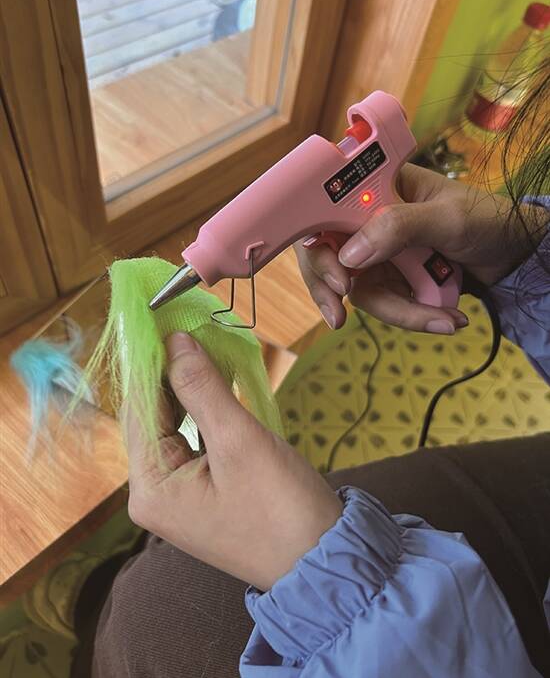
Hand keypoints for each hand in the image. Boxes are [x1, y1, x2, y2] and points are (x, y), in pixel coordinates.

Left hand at [126, 332, 342, 591]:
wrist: (325, 561)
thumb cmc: (282, 508)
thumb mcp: (239, 442)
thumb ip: (201, 388)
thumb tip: (175, 342)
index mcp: (150, 489)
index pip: (138, 407)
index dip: (149, 359)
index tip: (159, 316)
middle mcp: (154, 493)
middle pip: (154, 415)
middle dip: (171, 370)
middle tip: (187, 324)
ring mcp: (179, 494)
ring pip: (174, 424)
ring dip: (189, 386)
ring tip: (202, 343)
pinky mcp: (203, 490)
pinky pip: (194, 439)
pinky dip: (204, 409)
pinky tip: (215, 379)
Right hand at [294, 163, 546, 333]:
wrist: (518, 254)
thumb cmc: (488, 219)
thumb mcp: (447, 217)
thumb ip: (399, 226)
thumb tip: (350, 254)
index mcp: (375, 187)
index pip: (325, 210)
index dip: (318, 244)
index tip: (337, 277)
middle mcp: (369, 218)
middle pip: (327, 254)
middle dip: (332, 288)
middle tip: (338, 317)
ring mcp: (379, 251)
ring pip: (359, 288)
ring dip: (398, 312)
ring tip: (442, 320)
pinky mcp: (394, 278)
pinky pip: (385, 303)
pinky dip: (412, 316)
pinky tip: (446, 318)